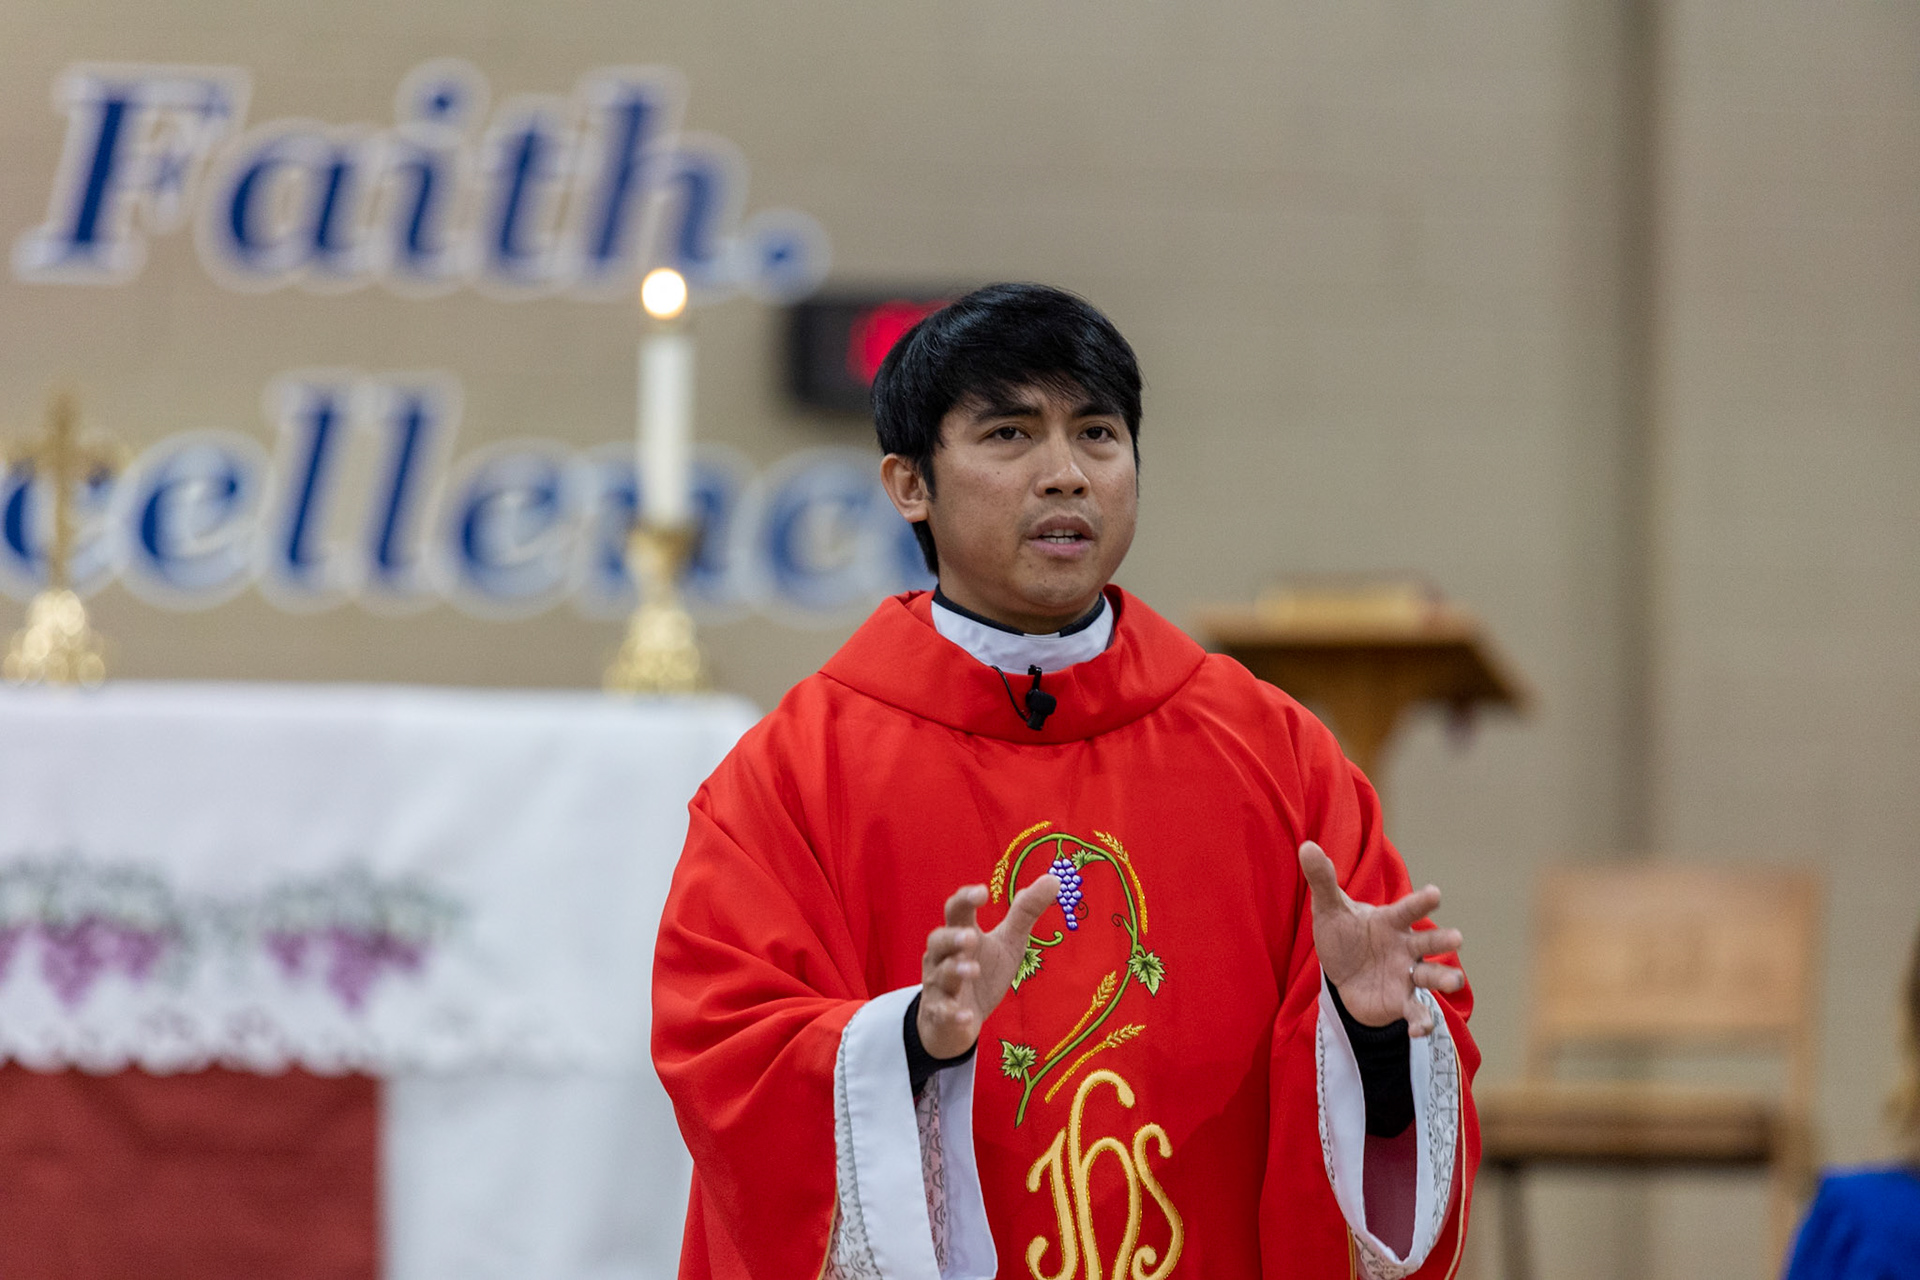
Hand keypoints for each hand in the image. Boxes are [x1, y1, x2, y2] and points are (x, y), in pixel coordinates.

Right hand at [917, 872, 1059, 1059]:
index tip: (983, 892)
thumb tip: (1053, 879)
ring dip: (955, 971)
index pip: (956, 910)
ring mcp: (940, 986)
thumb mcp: (1008, 942)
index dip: (966, 899)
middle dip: (952, 937)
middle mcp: (944, 957)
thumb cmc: (983, 972)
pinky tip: (967, 1016)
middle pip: (938, 940)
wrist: (957, 1019)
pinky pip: (943, 1013)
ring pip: (940, 975)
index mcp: (960, 934)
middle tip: (971, 936)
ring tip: (973, 969)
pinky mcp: (941, 1014)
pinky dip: (953, 1014)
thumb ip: (1026, 912)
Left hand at [1298, 840, 1464, 1036]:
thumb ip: (1323, 879)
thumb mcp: (1329, 909)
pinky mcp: (1402, 1002)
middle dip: (1443, 941)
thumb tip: (1306, 845)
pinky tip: (1418, 1030)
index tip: (1435, 893)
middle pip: (1429, 943)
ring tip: (1454, 981)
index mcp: (1391, 922)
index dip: (1421, 902)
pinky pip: (1417, 1011)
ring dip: (1445, 979)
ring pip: (1432, 977)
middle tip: (1456, 938)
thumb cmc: (1343, 935)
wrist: (1343, 975)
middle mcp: (1406, 948)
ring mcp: (1407, 975)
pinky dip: (1421, 1021)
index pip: (1408, 910)